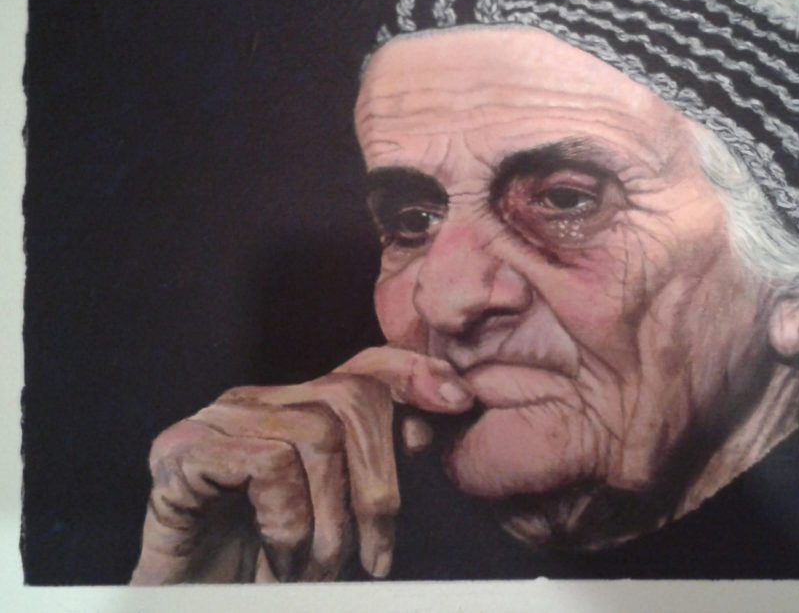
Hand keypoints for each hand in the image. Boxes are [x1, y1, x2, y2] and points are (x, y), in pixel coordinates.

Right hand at [130, 347, 474, 583]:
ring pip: (319, 434)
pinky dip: (288, 526)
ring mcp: (216, 423)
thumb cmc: (263, 568)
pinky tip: (278, 566)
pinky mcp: (181, 453)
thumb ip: (371, 470)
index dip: (413, 374)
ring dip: (332, 523)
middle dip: (380, 484)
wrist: (192, 610)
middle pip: (351, 400)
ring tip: (318, 572)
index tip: (459, 401)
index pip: (363, 368)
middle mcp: (255, 403)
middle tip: (374, 559)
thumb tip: (424, 427)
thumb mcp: (335, 517)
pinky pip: (270, 465)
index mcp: (293, 409)